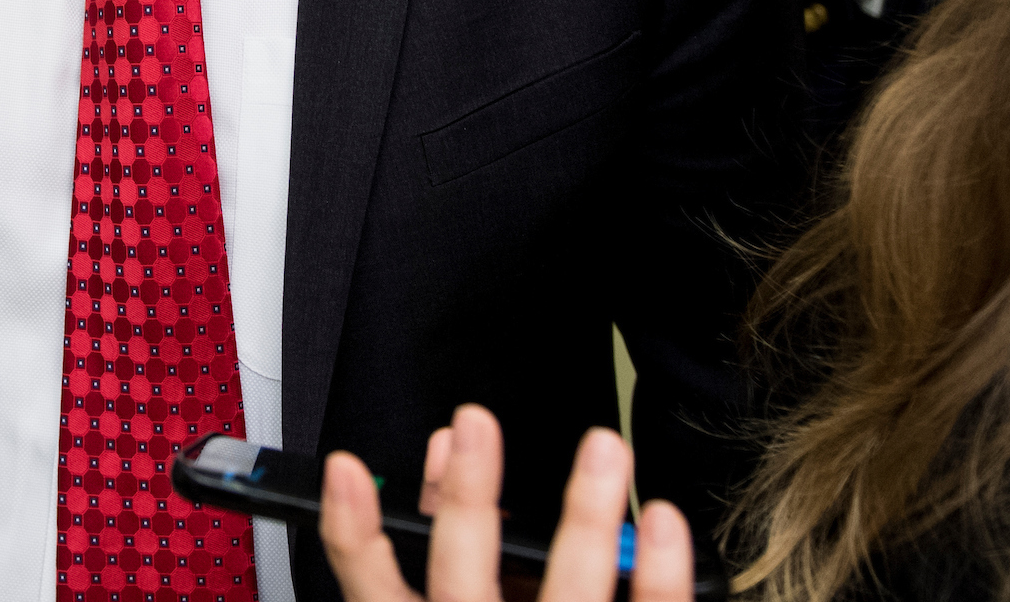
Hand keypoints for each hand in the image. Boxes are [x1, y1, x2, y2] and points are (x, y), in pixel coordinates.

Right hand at [320, 404, 692, 601]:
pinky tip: (660, 521)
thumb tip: (446, 479)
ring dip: (586, 515)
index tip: (349, 470)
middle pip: (461, 583)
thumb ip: (453, 559)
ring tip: (603, 450)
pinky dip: (660, 572)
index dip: (354, 532)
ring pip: (570, 594)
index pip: (373, 592)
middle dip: (466, 498)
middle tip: (474, 425)